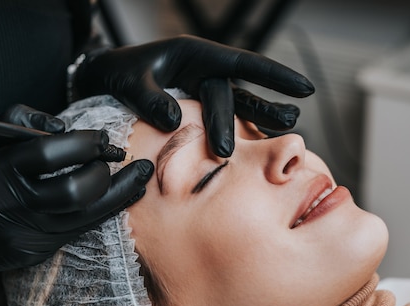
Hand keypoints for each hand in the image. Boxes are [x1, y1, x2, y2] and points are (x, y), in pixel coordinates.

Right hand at [0, 105, 153, 281]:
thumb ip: (21, 120)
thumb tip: (62, 127)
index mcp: (3, 170)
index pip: (49, 154)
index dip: (82, 144)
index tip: (101, 138)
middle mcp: (19, 203)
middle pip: (74, 190)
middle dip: (101, 173)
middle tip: (113, 158)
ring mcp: (33, 230)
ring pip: (87, 215)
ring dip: (120, 192)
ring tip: (139, 175)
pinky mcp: (42, 249)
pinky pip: (86, 229)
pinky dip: (112, 209)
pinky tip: (129, 194)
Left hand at [74, 35, 314, 156]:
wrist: (105, 79)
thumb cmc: (117, 73)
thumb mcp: (128, 80)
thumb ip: (149, 97)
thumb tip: (174, 121)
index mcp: (193, 55)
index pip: (240, 63)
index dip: (274, 76)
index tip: (304, 89)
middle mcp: (203, 72)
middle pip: (233, 94)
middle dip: (249, 117)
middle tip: (256, 144)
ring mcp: (201, 92)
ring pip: (235, 108)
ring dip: (257, 122)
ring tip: (284, 135)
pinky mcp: (196, 110)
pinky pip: (220, 122)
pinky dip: (237, 134)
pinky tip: (256, 146)